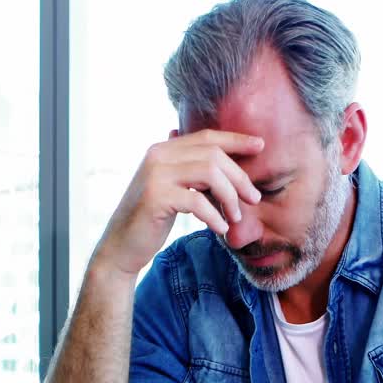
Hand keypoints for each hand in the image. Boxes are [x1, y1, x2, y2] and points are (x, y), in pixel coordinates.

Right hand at [91, 130, 262, 277]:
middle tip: (254, 198)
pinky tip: (220, 228)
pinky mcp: (156, 198)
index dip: (236, 139)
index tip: (261, 146)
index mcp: (163, 149)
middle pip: (213, 155)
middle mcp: (157, 155)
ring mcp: (155, 175)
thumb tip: (219, 156)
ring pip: (210, 173)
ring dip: (230, 197)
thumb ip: (189, 171)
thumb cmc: (151, 219)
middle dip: (239, 177)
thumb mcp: (171, 188)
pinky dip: (214, 215)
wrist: (121, 246)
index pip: (206, 136)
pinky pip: (197, 201)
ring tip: (235, 217)